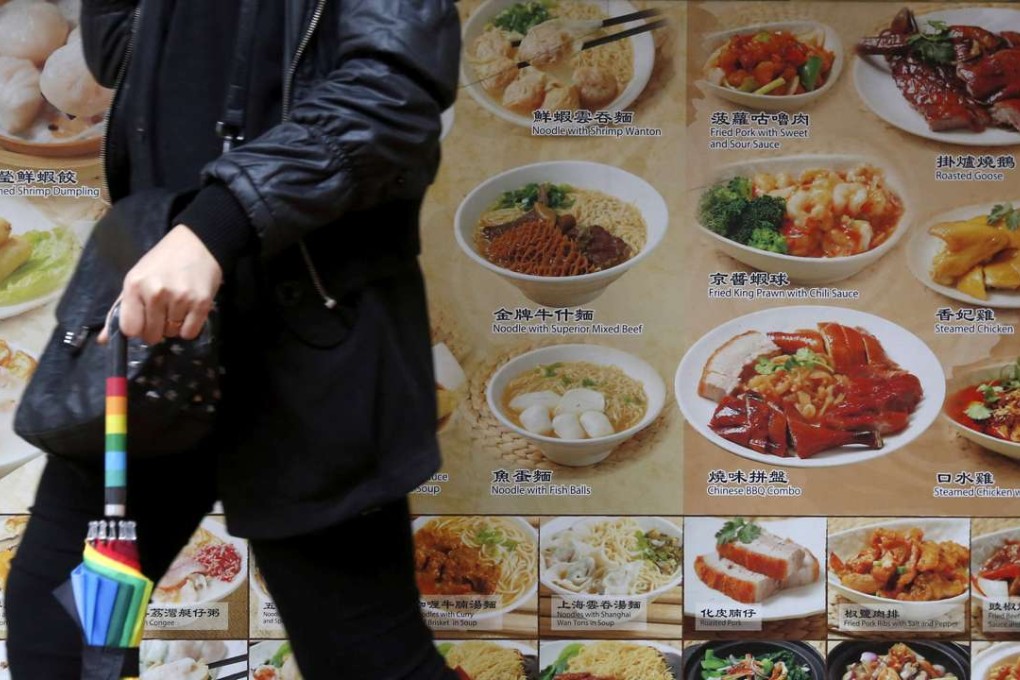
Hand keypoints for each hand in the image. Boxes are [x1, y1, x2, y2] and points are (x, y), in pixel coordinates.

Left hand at [99, 225, 221, 344]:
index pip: (130, 328)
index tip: (143, 322)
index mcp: (135, 286)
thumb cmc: (162, 262)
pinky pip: (190, 333)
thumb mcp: (136, 279)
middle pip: (152, 335)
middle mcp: (156, 293)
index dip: (137, 329)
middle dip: (156, 330)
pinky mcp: (201, 303)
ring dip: (174, 326)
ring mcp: (180, 298)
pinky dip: (189, 327)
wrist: (197, 244)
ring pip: (172, 333)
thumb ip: (121, 310)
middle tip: (162, 314)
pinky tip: (189, 311)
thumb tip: (102, 340)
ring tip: (177, 307)